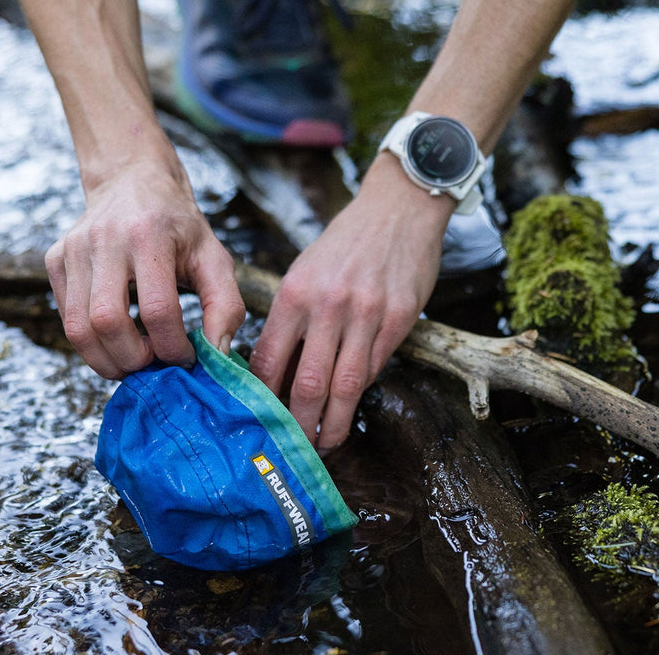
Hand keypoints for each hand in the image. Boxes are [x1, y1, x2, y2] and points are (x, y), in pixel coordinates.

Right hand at [46, 155, 244, 378]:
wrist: (133, 182)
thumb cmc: (178, 227)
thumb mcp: (214, 258)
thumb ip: (225, 306)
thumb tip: (217, 354)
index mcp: (150, 236)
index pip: (157, 310)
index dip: (172, 347)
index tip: (186, 358)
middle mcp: (105, 239)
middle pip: (108, 322)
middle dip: (133, 359)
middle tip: (155, 364)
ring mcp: (73, 249)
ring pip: (77, 328)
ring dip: (106, 360)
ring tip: (134, 361)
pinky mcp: (55, 260)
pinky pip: (65, 318)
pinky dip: (90, 342)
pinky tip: (115, 339)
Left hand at [250, 156, 452, 451]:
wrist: (397, 209)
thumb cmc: (346, 242)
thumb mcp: (305, 271)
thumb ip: (292, 319)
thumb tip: (275, 370)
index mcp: (295, 293)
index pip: (270, 360)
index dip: (263, 398)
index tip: (259, 421)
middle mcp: (328, 306)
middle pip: (308, 384)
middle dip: (298, 424)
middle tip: (293, 448)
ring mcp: (366, 314)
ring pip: (346, 386)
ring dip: (334, 423)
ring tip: (325, 443)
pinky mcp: (399, 319)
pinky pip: (375, 367)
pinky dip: (360, 391)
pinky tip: (351, 406)